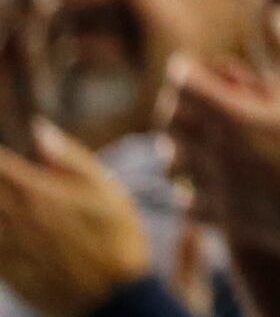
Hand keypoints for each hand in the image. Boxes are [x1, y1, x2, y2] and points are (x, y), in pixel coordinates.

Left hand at [0, 117, 155, 316]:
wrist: (113, 298)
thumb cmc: (118, 238)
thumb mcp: (108, 190)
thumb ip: (70, 158)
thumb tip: (38, 129)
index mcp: (39, 192)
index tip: (0, 142)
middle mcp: (14, 218)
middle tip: (2, 170)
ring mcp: (5, 246)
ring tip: (5, 194)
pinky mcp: (4, 269)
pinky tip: (5, 220)